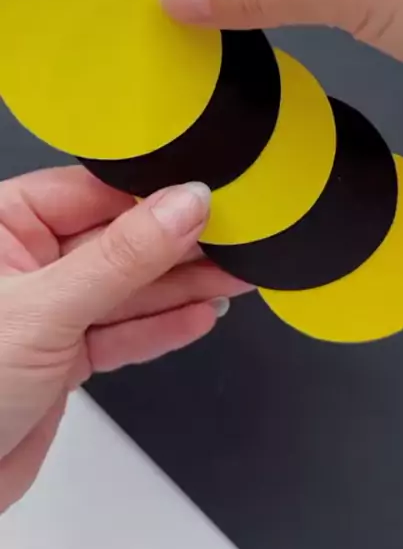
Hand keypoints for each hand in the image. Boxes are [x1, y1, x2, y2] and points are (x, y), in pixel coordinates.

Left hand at [0, 167, 246, 510]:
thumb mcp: (45, 309)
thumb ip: (120, 258)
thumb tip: (182, 207)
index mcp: (5, 225)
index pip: (92, 193)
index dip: (151, 196)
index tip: (204, 199)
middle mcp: (27, 261)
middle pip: (118, 241)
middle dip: (178, 246)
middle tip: (235, 241)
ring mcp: (49, 309)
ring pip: (127, 289)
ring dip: (181, 288)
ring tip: (233, 277)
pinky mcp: (64, 355)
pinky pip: (122, 331)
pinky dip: (162, 327)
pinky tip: (200, 314)